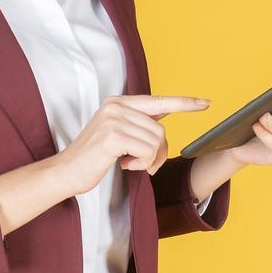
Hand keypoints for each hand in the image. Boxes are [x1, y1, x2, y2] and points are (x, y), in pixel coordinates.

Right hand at [55, 94, 211, 196]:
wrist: (66, 172)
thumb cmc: (93, 157)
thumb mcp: (117, 133)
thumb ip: (139, 121)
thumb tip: (166, 110)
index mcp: (118, 102)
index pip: (159, 100)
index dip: (184, 102)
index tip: (205, 103)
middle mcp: (116, 106)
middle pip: (161, 129)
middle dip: (159, 152)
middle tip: (143, 164)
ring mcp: (114, 119)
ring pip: (156, 141)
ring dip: (149, 160)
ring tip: (130, 164)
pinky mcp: (113, 136)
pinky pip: (147, 151)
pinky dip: (141, 164)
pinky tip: (124, 165)